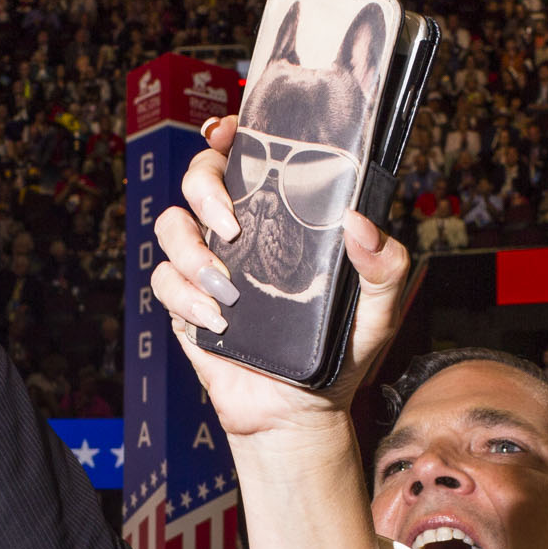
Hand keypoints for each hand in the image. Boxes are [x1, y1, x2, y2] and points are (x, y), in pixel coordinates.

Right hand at [148, 114, 412, 438]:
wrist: (299, 415)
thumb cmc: (339, 355)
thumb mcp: (379, 310)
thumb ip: (384, 267)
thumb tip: (360, 223)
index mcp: (281, 218)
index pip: (246, 158)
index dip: (228, 135)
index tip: (226, 132)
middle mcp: (239, 234)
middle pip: (197, 178)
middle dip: (204, 188)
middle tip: (232, 223)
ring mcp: (208, 267)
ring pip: (169, 225)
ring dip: (191, 250)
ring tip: (227, 288)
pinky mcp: (185, 304)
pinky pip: (163, 282)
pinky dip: (185, 298)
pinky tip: (218, 321)